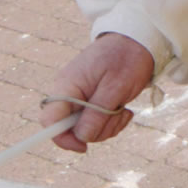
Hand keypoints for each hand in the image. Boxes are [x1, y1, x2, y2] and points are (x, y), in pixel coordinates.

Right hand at [40, 33, 154, 152]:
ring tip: (123, 109)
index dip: (61, 138)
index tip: (82, 147)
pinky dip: (112, 122)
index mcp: (67, 86)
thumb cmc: (126, 59)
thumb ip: (97, 112)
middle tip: (117, 114)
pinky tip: (123, 110)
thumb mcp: (115, 87)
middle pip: (71, 129)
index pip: (49, 119)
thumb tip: (81, 137)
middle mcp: (69, 93)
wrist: (137, 41)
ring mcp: (80, 98)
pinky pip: (97, 124)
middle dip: (96, 130)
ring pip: (87, 130)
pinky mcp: (91, 102)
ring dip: (108, 126)